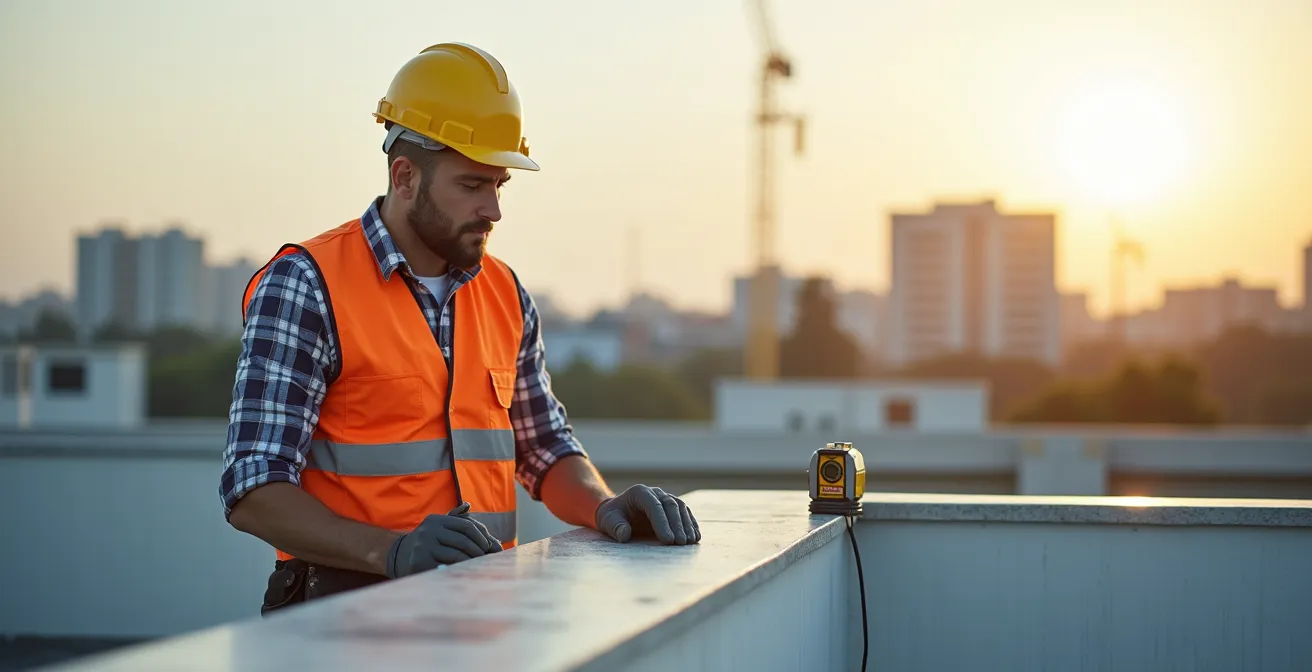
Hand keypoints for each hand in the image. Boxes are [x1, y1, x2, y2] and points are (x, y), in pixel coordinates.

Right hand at [385, 503, 501, 578]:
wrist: (399, 555)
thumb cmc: (427, 541)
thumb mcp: (438, 526)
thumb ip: (455, 519)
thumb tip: (468, 505)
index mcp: (436, 520)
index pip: (466, 525)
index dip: (481, 536)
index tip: (488, 546)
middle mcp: (429, 531)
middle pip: (463, 541)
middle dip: (479, 550)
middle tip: (485, 558)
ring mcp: (424, 547)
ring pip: (457, 555)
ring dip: (471, 561)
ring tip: (478, 565)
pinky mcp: (421, 563)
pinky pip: (447, 567)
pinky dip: (459, 569)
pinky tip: (464, 571)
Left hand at [594, 485, 700, 544]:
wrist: (617, 513)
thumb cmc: (611, 517)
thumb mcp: (607, 521)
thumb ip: (615, 527)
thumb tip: (624, 534)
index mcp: (639, 492)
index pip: (653, 505)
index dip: (662, 522)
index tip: (667, 540)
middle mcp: (655, 492)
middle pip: (670, 506)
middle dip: (677, 525)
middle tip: (680, 543)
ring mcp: (665, 498)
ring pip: (680, 508)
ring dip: (687, 525)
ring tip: (690, 542)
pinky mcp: (673, 506)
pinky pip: (685, 513)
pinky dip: (691, 524)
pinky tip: (695, 537)